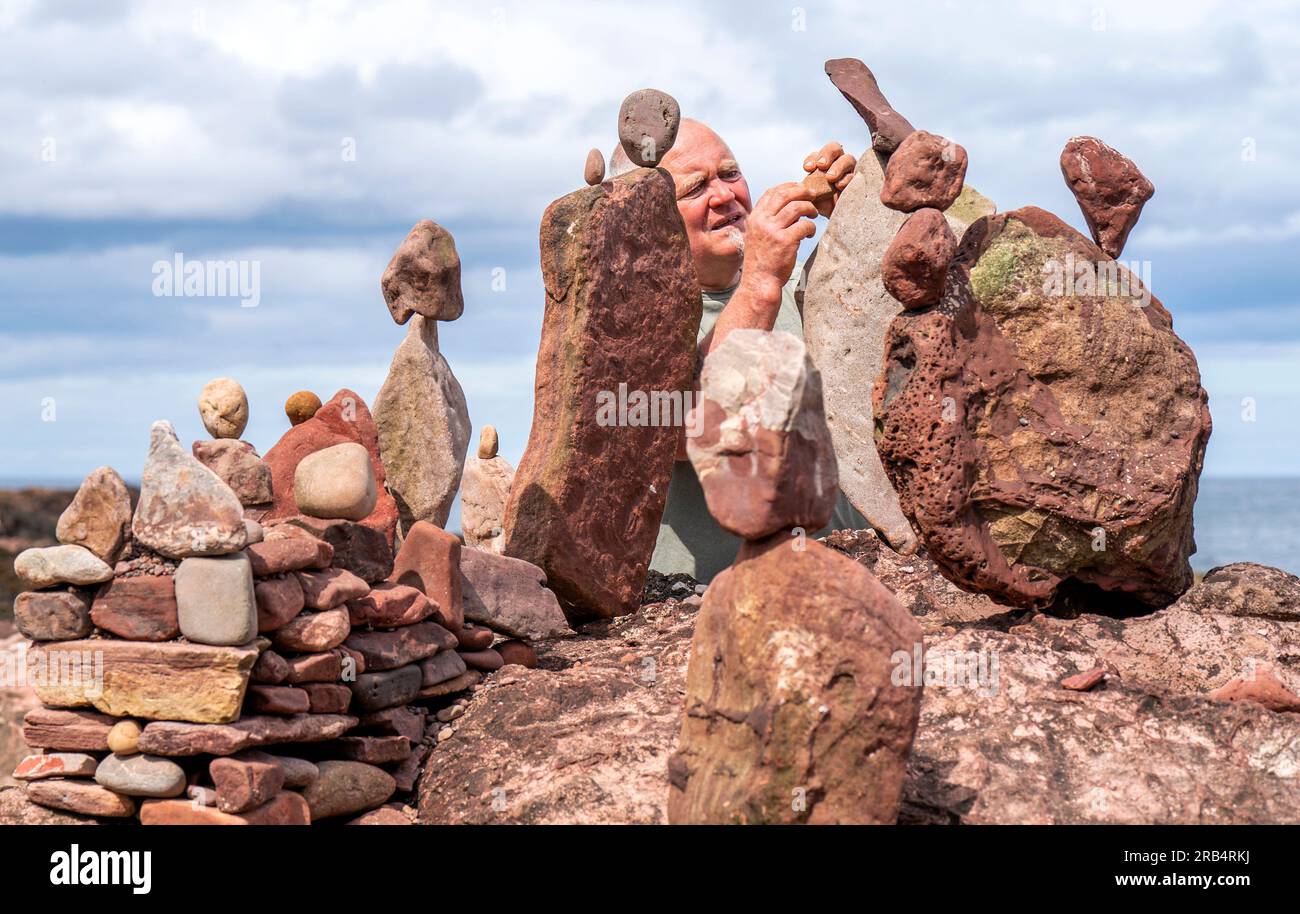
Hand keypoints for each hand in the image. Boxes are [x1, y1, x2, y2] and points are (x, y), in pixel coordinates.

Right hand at [737, 182, 817, 301]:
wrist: (759, 282)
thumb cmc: (762, 260)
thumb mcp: (756, 235)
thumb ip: (767, 220)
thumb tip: (789, 205)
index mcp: (755, 218)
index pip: (772, 192)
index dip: (788, 186)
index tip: (799, 188)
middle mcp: (762, 221)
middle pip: (786, 194)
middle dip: (802, 191)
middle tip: (813, 195)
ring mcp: (773, 231)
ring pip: (798, 207)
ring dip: (810, 208)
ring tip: (814, 214)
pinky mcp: (786, 241)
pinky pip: (805, 225)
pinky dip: (811, 227)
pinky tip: (809, 233)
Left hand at [802, 141, 856, 215]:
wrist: (835, 218)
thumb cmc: (821, 204)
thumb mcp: (810, 197)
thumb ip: (804, 191)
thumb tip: (796, 189)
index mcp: (823, 164)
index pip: (817, 154)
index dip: (812, 158)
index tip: (807, 169)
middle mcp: (837, 163)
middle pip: (835, 148)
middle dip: (827, 154)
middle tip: (821, 166)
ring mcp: (849, 170)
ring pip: (848, 159)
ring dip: (838, 166)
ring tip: (830, 177)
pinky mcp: (858, 181)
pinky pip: (855, 175)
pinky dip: (847, 178)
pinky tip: (839, 185)